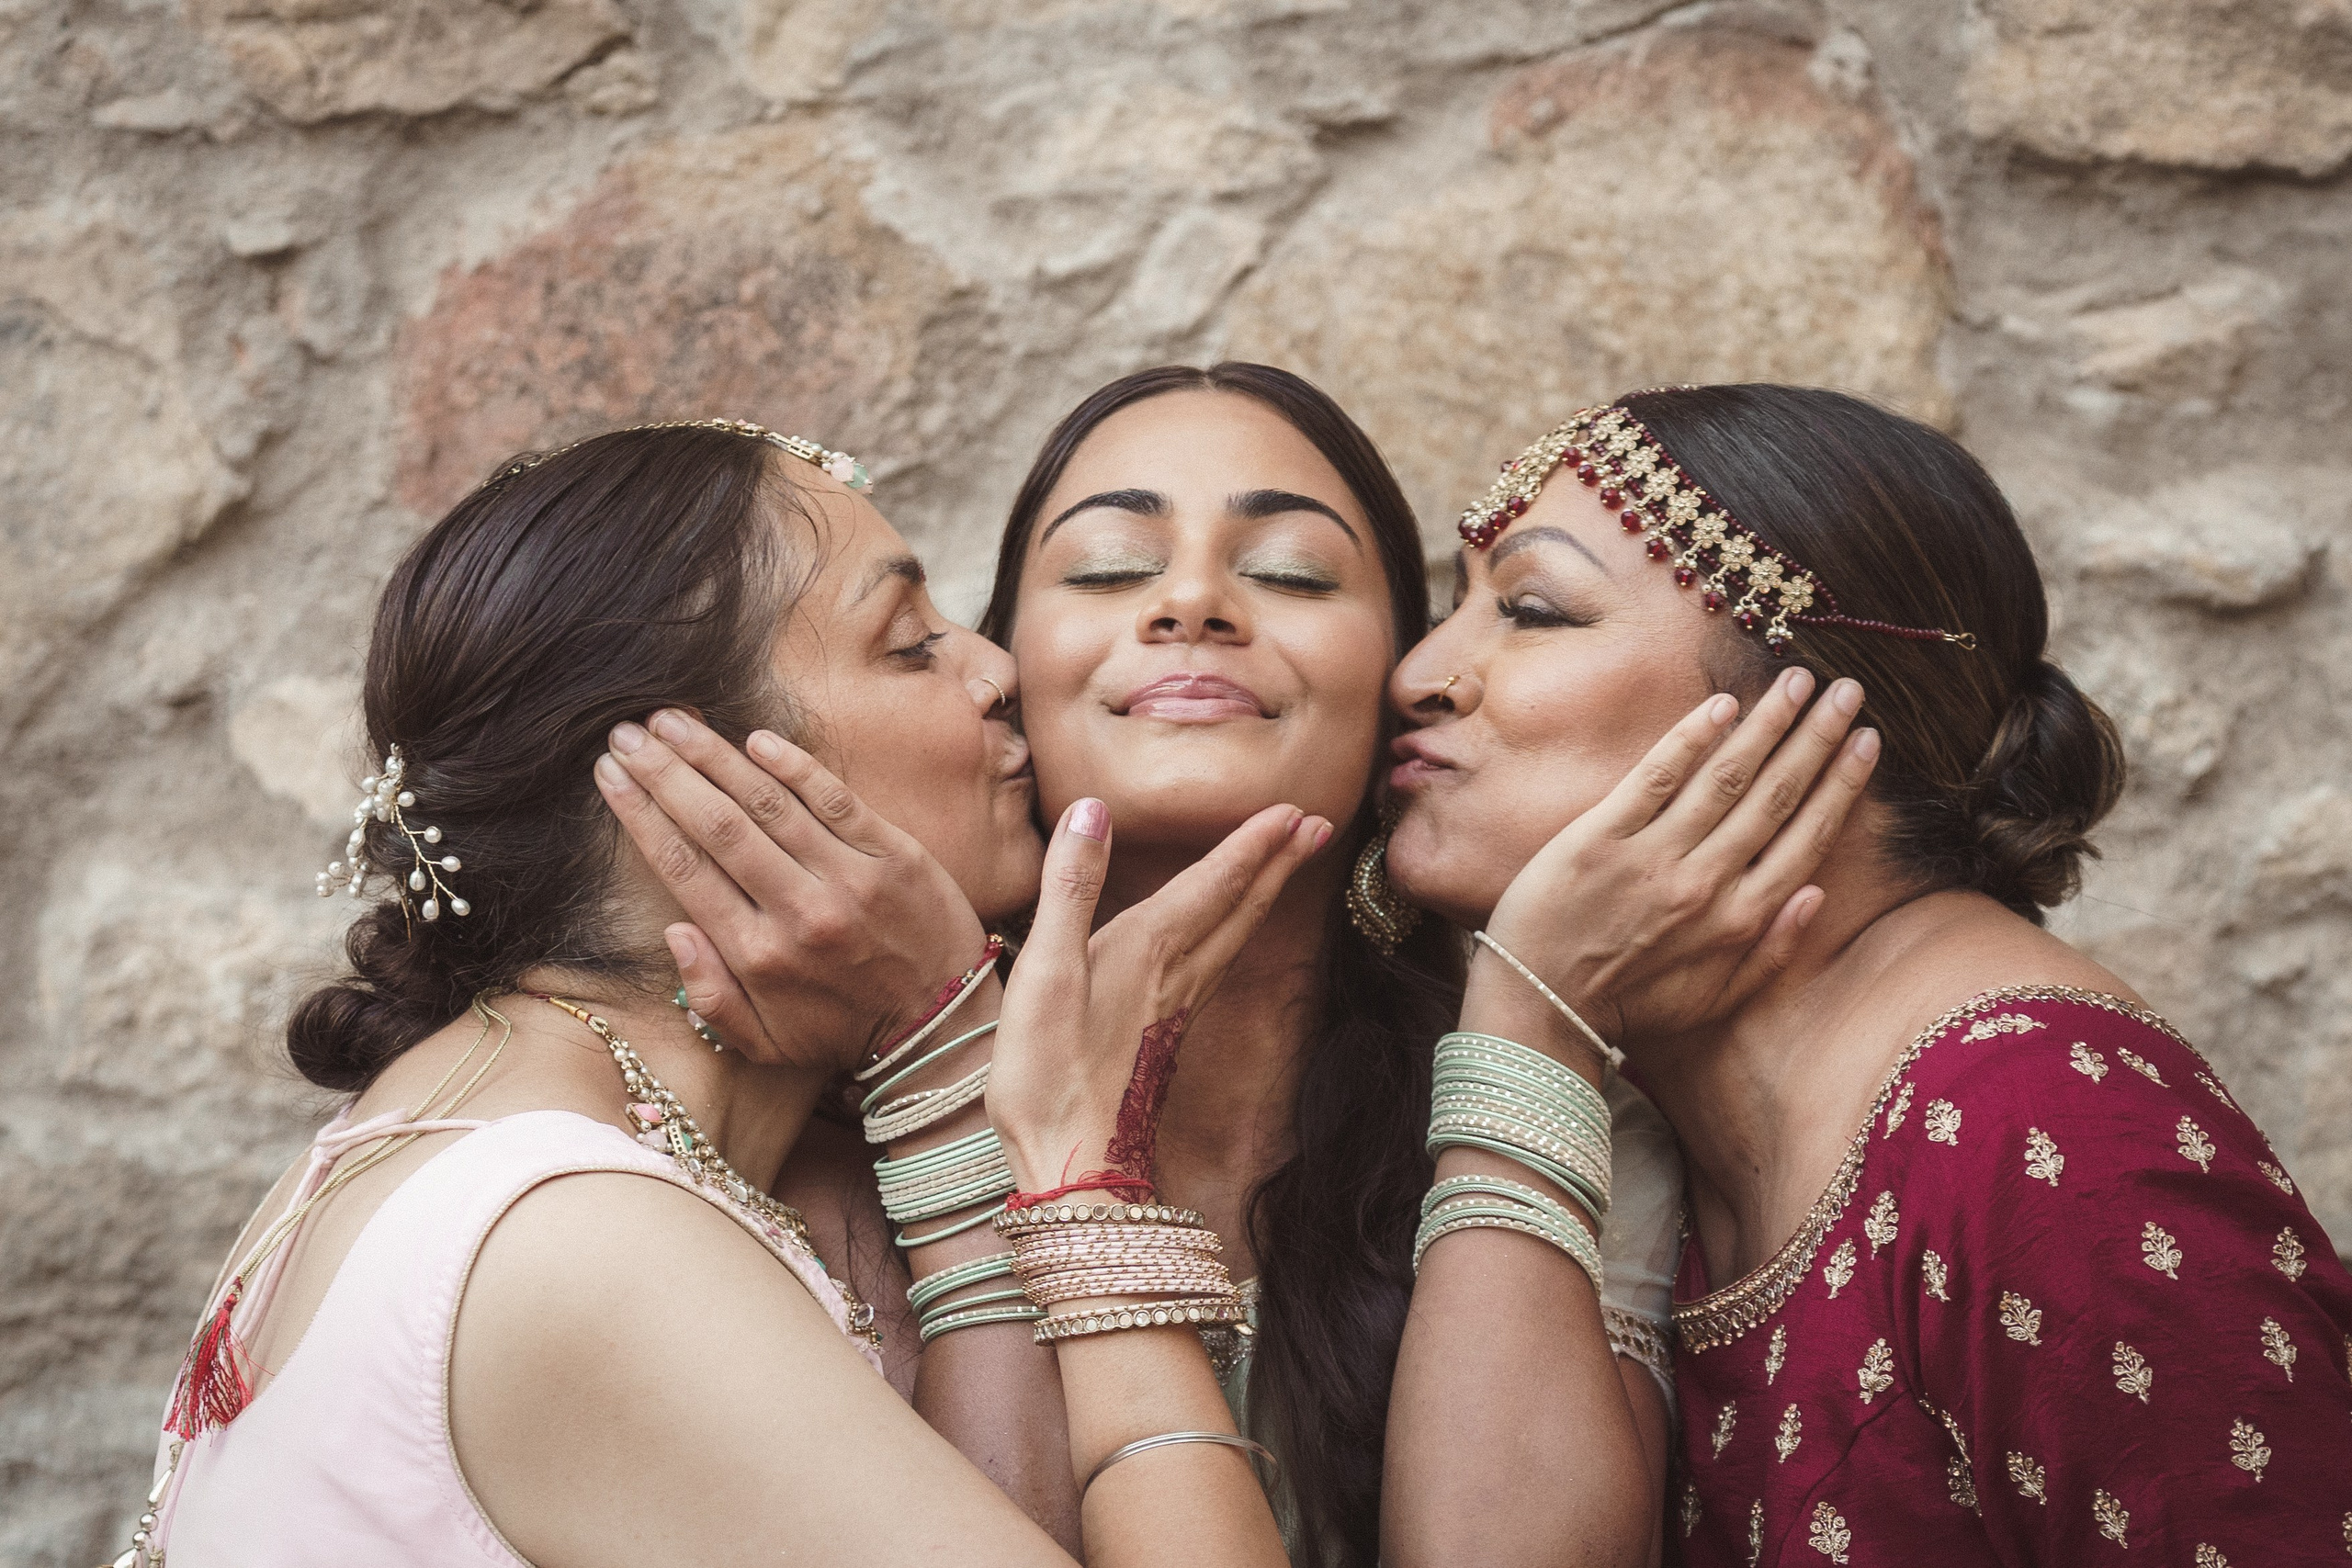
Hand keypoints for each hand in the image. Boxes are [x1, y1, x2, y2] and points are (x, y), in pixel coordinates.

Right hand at [596, 709, 989, 1072]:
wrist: (942, 1028)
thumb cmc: (844, 1032)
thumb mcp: (765, 1042)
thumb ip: (709, 995)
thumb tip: (673, 930)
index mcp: (756, 955)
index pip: (683, 868)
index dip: (640, 815)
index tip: (610, 776)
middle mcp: (798, 911)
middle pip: (716, 825)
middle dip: (664, 773)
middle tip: (627, 734)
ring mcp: (849, 878)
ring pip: (767, 803)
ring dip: (714, 756)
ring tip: (673, 720)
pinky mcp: (896, 855)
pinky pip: (835, 799)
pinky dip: (793, 767)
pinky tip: (754, 738)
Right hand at [988, 798, 1330, 1194]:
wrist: (1074, 1167)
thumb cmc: (1048, 1073)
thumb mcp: (1045, 969)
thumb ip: (1071, 886)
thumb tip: (1092, 808)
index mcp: (1149, 949)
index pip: (1213, 883)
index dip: (1252, 843)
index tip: (1293, 808)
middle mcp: (1174, 975)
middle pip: (1239, 908)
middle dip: (1277, 863)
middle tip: (1320, 824)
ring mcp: (1174, 1008)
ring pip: (1233, 938)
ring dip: (1262, 896)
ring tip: (1286, 866)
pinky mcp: (1163, 1035)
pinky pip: (1215, 968)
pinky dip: (1234, 936)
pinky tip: (1226, 941)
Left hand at [1479, 666, 1878, 1048]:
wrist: (1539, 1005)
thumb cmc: (1629, 1004)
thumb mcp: (1713, 999)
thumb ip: (1772, 951)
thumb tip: (1818, 894)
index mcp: (1740, 921)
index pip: (1806, 839)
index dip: (1841, 786)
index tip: (1867, 741)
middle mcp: (1705, 883)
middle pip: (1775, 797)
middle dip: (1817, 738)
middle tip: (1848, 691)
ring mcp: (1652, 857)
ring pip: (1725, 778)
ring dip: (1768, 724)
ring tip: (1798, 680)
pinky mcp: (1599, 839)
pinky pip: (1655, 778)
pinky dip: (1690, 739)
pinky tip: (1723, 705)